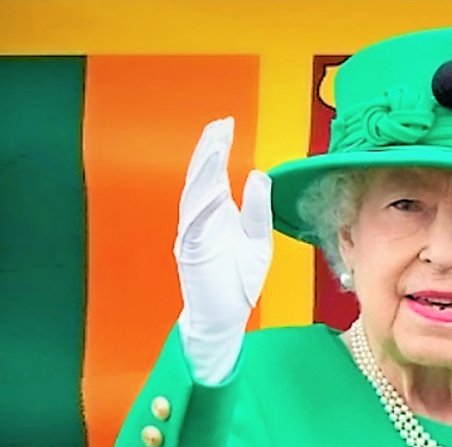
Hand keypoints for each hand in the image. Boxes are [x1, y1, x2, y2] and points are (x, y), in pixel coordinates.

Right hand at [174, 117, 272, 383]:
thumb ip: (257, 209)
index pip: (214, 174)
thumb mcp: (258, 239)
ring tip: (215, 147)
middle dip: (209, 151)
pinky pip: (195, 227)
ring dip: (204, 172)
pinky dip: (202, 208)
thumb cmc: (237, 280)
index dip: (217, 149)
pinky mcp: (192, 254)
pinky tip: (212, 189)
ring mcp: (194, 236)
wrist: (225, 317)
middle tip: (219, 125)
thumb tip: (257, 174)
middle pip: (201, 178)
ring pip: (194, 197)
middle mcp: (200, 220)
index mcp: (215, 214)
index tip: (226, 124)